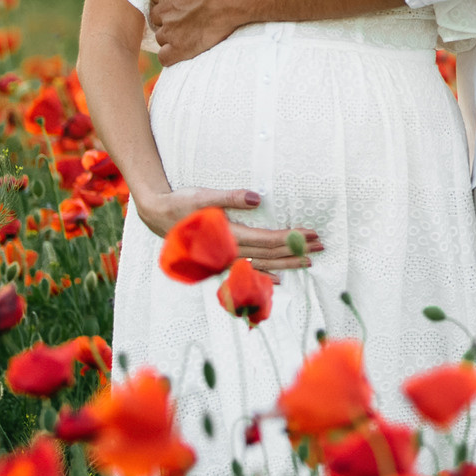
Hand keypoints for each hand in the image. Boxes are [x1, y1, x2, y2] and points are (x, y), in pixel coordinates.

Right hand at [137, 186, 321, 270]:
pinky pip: (246, 271)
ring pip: (261, 265)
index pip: (268, 240)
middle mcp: (228, 252)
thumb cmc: (180, 203)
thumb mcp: (204, 196)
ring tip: (308, 262)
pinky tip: (277, 280)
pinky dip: (263, 275)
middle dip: (296, 251)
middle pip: (270, 255)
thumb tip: (256, 198)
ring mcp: (224, 259)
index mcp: (228, 236)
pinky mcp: (220, 260)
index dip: (291, 238)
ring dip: (286, 264)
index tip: (311, 234)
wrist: (155, 217)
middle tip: (320, 246)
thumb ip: (230, 197)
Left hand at [149, 0, 244, 65]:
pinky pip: (165, 58)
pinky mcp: (180, 48)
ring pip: (161, 38)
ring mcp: (170, 30)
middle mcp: (162, 10)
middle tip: (189, 18)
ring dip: (172, 37)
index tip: (182, 2)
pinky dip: (172, 56)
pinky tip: (184, 50)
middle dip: (169, 19)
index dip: (168, 2)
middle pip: (157, 18)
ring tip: (192, 33)